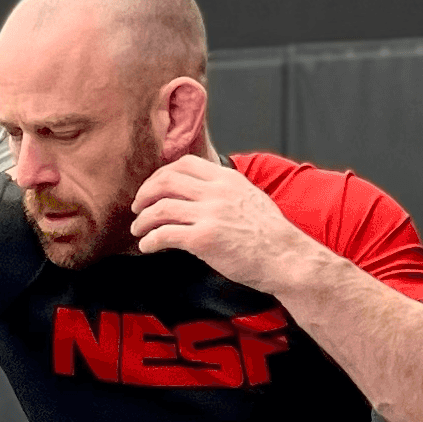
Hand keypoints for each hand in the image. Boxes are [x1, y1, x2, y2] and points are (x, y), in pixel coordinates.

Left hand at [129, 155, 313, 289]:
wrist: (285, 257)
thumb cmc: (269, 235)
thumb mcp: (249, 198)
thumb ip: (224, 192)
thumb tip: (200, 194)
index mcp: (227, 179)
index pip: (184, 164)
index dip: (161, 175)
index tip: (152, 188)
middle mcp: (216, 192)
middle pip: (166, 181)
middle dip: (144, 194)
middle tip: (137, 208)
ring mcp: (210, 214)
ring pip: (160, 208)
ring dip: (142, 220)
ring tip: (138, 230)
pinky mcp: (204, 239)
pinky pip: (164, 235)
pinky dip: (149, 240)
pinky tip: (147, 246)